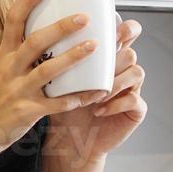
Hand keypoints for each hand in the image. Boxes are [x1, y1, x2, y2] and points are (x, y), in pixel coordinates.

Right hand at [0, 0, 109, 156]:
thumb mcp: (0, 68)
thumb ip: (20, 51)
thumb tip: (48, 29)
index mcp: (3, 55)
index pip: (13, 20)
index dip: (29, 0)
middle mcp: (9, 69)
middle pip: (35, 42)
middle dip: (60, 28)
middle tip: (85, 17)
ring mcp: (17, 91)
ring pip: (47, 71)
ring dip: (72, 57)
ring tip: (94, 46)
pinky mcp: (27, 112)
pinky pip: (57, 104)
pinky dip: (77, 98)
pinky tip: (96, 91)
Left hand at [46, 14, 146, 163]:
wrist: (70, 142)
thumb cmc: (62, 108)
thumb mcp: (56, 80)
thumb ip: (55, 56)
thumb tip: (36, 30)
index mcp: (105, 59)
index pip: (125, 34)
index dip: (126, 28)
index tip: (114, 29)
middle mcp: (121, 71)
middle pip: (130, 51)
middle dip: (120, 53)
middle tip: (108, 57)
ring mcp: (131, 89)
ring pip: (136, 72)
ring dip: (116, 80)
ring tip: (98, 92)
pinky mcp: (135, 110)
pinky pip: (134, 100)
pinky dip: (116, 103)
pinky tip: (99, 110)